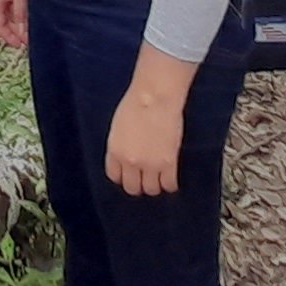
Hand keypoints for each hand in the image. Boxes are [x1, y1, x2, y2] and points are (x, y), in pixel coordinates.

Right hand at [0, 0, 28, 50]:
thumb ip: (21, 14)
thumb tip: (21, 32)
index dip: (8, 36)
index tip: (20, 45)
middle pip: (4, 18)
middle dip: (15, 30)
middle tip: (28, 40)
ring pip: (11, 10)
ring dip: (20, 20)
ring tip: (32, 28)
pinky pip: (17, 1)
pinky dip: (23, 10)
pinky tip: (33, 12)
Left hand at [104, 83, 184, 197]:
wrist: (156, 96)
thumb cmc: (138, 102)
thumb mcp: (119, 125)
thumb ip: (120, 144)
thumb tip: (126, 155)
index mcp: (115, 150)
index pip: (115, 176)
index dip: (123, 176)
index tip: (130, 175)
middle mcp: (129, 160)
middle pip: (132, 187)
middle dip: (139, 184)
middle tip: (146, 179)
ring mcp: (149, 163)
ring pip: (151, 189)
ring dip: (155, 185)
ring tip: (159, 178)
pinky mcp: (168, 162)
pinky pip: (169, 185)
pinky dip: (170, 184)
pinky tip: (171, 178)